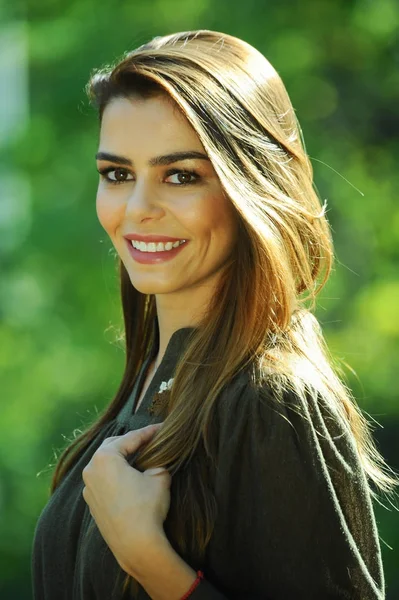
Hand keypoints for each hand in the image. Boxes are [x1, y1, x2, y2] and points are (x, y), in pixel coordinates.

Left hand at [82, 423, 170, 575]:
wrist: (136, 546)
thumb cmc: (147, 508)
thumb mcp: (160, 477)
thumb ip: (157, 461)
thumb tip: (156, 460)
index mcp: (105, 457)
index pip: (131, 438)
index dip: (149, 432)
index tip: (162, 428)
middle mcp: (91, 470)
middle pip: (113, 447)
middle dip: (131, 443)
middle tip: (149, 440)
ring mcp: (88, 489)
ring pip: (105, 465)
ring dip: (121, 459)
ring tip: (139, 458)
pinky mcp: (92, 505)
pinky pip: (103, 482)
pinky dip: (115, 476)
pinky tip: (129, 480)